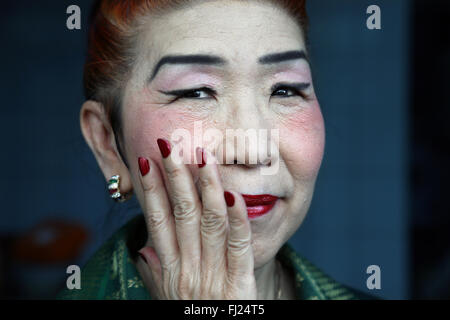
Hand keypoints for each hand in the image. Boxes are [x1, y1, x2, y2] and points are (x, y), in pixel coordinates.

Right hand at [136, 139, 256, 298]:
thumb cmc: (191, 319)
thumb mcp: (166, 298)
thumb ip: (155, 272)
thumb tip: (143, 248)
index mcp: (170, 268)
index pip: (156, 220)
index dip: (151, 190)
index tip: (146, 162)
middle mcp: (188, 268)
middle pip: (181, 213)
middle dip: (175, 177)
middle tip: (171, 146)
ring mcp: (214, 275)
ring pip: (210, 222)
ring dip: (207, 187)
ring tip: (203, 158)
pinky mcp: (240, 284)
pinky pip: (239, 246)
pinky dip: (238, 219)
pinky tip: (236, 194)